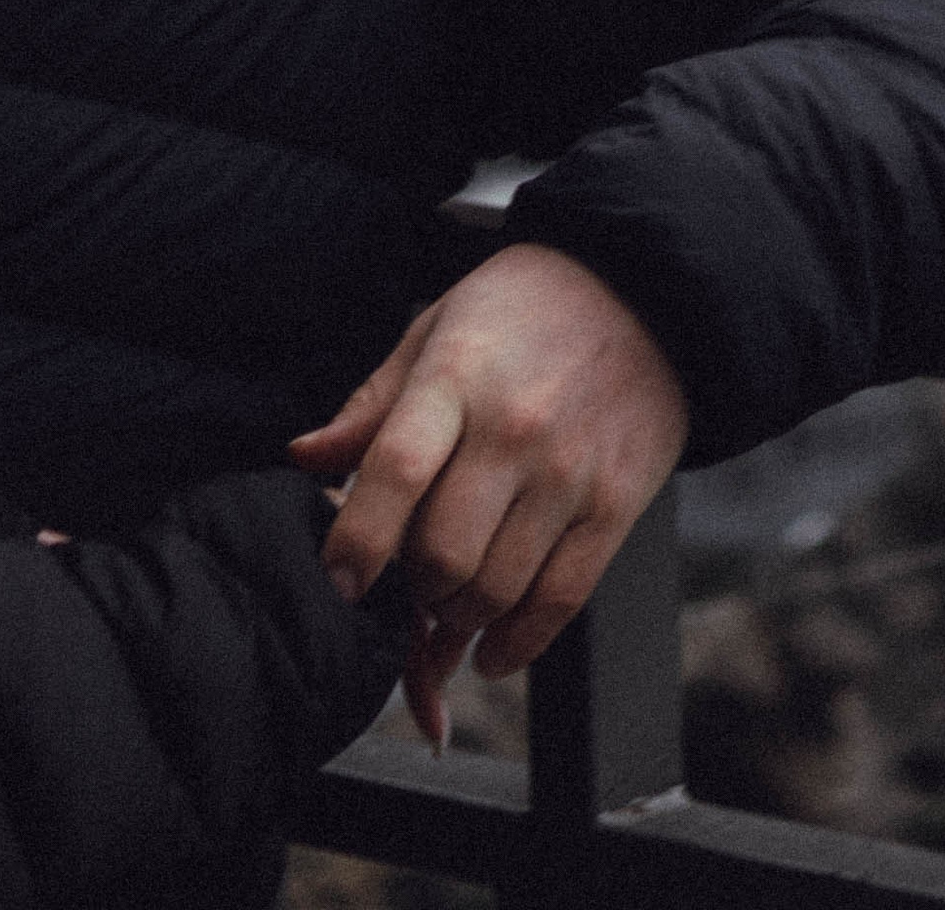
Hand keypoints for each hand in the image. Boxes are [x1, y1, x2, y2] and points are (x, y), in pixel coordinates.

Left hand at [292, 242, 686, 740]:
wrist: (642, 294)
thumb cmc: (519, 310)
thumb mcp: (434, 329)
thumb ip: (371, 406)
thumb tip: (302, 458)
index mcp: (456, 378)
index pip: (397, 469)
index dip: (359, 537)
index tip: (340, 579)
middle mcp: (514, 430)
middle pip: (444, 551)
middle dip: (412, 586)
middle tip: (410, 575)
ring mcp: (569, 474)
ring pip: (497, 588)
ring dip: (458, 616)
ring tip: (449, 598)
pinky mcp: (616, 508)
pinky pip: (561, 601)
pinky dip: (518, 643)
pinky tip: (491, 650)